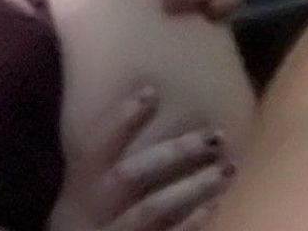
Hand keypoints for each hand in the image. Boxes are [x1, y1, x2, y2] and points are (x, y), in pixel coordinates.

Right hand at [59, 87, 234, 230]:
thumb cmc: (98, 222)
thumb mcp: (93, 196)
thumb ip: (118, 164)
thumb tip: (158, 105)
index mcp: (78, 190)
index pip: (93, 148)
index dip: (119, 120)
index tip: (152, 91)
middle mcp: (87, 212)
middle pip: (126, 175)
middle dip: (173, 152)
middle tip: (217, 134)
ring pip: (149, 209)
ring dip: (192, 187)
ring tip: (228, 169)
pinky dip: (190, 222)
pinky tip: (215, 204)